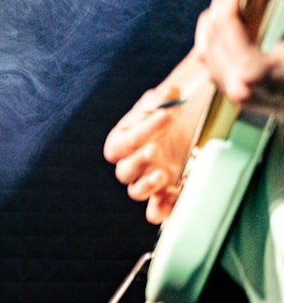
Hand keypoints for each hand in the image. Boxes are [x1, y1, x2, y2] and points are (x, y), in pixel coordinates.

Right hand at [103, 83, 199, 223]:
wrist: (181, 124)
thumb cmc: (164, 112)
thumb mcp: (162, 101)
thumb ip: (164, 98)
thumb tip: (169, 93)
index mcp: (121, 141)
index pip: (126, 140)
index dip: (145, 128)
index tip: (168, 113)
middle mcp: (129, 163)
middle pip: (124, 171)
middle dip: (139, 161)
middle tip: (154, 149)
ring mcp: (146, 179)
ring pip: (135, 191)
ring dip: (146, 186)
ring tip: (162, 175)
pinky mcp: (164, 191)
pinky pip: (158, 208)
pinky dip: (163, 210)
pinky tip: (172, 202)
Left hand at [193, 0, 283, 115]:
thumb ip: (282, 11)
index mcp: (254, 70)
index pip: (225, 22)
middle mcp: (236, 84)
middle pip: (211, 30)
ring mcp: (231, 91)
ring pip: (204, 44)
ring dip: (216, 15)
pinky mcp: (231, 93)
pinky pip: (210, 59)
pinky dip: (215, 36)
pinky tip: (226, 19)